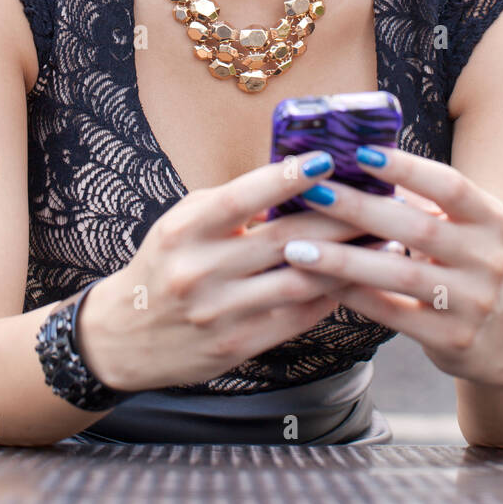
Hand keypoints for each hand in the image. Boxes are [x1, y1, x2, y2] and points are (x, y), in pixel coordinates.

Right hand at [78, 151, 373, 391]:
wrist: (123, 336)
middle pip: (284, 240)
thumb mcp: (184, 223)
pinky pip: (295, 317)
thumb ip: (233, 204)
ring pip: (298, 281)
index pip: (242, 197)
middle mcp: (199, 271)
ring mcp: (218, 313)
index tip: (327, 158)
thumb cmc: (166, 264)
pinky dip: (328, 296)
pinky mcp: (235, 346)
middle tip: (377, 200)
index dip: (287, 176)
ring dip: (345, 261)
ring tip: (380, 241)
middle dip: (338, 220)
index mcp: (185, 230)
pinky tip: (353, 279)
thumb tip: (300, 180)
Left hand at [278, 146, 502, 383]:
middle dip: (359, 209)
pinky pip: (393, 314)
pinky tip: (319, 282)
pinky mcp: (453, 338)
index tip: (359, 152)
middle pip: (418, 227)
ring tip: (297, 247)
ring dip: (344, 258)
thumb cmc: (466, 266)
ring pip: (401, 274)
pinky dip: (354, 296)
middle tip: (313, 193)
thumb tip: (355, 159)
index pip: (450, 185)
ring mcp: (474, 301)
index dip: (406, 168)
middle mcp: (489, 258)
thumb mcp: (464, 228)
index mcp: (492, 218)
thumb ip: (422, 201)